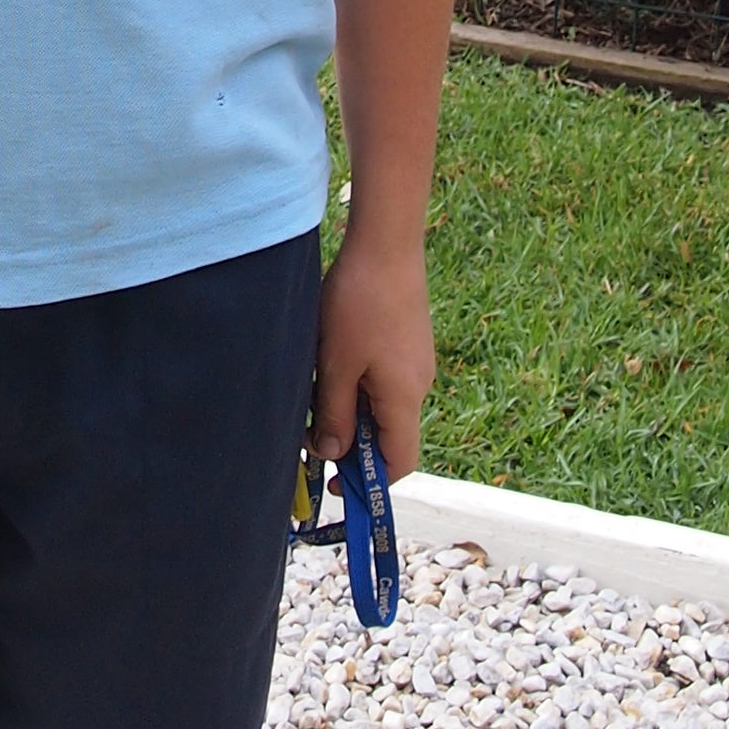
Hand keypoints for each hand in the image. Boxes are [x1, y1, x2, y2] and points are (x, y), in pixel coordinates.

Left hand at [310, 221, 433, 477]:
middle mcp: (418, 386)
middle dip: (350, 443)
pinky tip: (332, 364)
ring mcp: (415, 364)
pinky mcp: (408, 344)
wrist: (386, 245)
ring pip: (382, 407)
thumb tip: (333, 454)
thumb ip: (334, 414)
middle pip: (389, 436)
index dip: (371, 483)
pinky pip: (384, 382)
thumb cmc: (358, 304)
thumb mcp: (336, 365)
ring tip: (316, 390)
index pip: (399, 462)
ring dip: (350, 411)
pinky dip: (358, 387)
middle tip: (311, 434)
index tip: (334, 481)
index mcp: (404, 399)